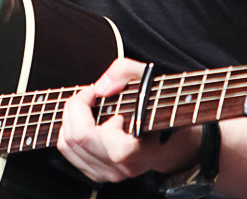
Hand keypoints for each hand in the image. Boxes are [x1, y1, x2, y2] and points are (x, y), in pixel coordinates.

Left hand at [58, 58, 190, 182]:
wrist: (179, 140)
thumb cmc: (165, 107)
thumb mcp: (149, 78)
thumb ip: (124, 72)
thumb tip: (100, 88)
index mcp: (128, 150)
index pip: (84, 133)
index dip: (81, 104)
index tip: (93, 90)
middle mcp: (117, 167)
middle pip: (72, 139)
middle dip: (73, 109)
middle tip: (88, 95)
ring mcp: (109, 174)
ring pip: (67, 148)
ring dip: (70, 121)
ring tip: (87, 107)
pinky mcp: (102, 175)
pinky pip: (72, 155)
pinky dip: (72, 133)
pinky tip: (88, 121)